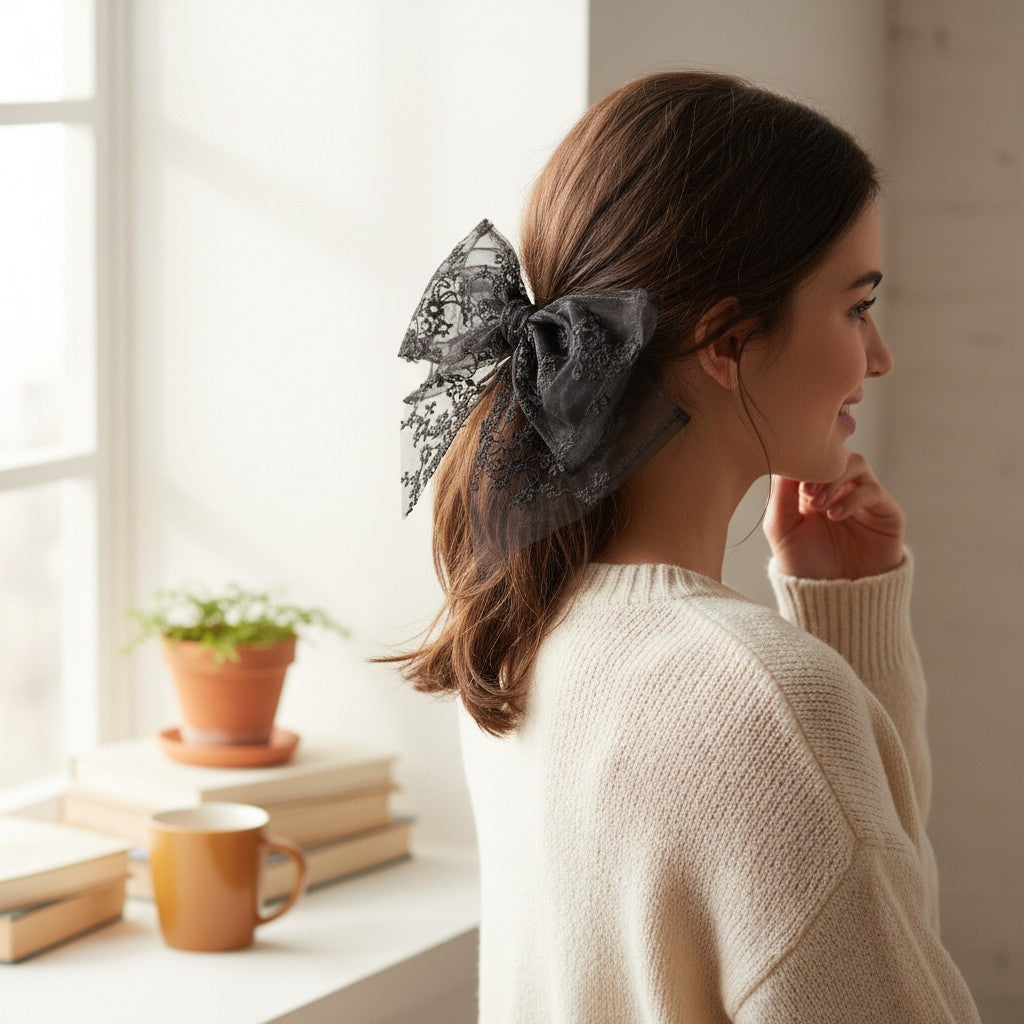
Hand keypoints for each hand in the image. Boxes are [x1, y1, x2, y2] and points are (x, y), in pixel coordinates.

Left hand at [763, 452, 904, 579]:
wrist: (834, 598)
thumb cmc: (803, 562)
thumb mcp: (781, 527)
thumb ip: (780, 494)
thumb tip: (785, 460)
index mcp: (812, 486)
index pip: (811, 455)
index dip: (801, 459)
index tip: (790, 478)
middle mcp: (839, 487)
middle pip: (835, 453)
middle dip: (819, 469)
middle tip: (806, 494)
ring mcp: (863, 497)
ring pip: (856, 463)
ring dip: (836, 479)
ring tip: (818, 506)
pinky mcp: (886, 512)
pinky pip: (873, 490)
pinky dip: (853, 498)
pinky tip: (835, 516)